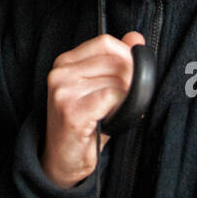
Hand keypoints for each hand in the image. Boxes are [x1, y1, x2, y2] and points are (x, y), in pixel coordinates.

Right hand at [41, 31, 146, 188]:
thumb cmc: (83, 124)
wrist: (62, 160)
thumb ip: (116, 59)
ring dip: (126, 99)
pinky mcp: (73, 110)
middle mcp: (60, 73)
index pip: (104, 43)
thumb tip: (135, 37)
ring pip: (118, 82)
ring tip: (115, 113)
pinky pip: (113, 98)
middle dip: (130, 81)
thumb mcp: (98, 87)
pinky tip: (111, 120)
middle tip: (126, 100)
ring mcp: (64, 91)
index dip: (127, 55)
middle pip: (115, 62)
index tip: (135, 71)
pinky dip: (121, 109)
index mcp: (64, 62)